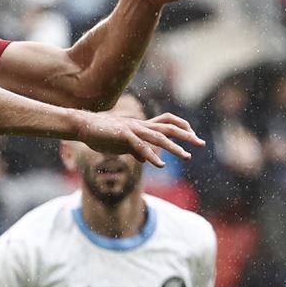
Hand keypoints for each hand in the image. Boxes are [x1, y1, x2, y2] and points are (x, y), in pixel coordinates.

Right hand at [74, 111, 204, 167]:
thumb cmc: (102, 134)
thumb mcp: (122, 144)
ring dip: (174, 147)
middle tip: (201, 143)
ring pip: (159, 137)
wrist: (84, 126)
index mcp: (141, 126)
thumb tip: (146, 158)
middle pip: (169, 127)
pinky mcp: (123, 136)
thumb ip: (136, 150)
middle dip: (187, 136)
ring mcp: (133, 129)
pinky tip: (160, 164)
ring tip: (186, 156)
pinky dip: (151, 155)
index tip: (192, 134)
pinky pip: (141, 146)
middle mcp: (141, 125)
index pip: (167, 121)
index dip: (182, 126)